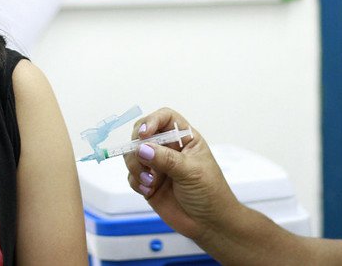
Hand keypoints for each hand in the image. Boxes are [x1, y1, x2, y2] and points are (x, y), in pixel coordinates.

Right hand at [124, 108, 241, 242]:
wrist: (209, 224)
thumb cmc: (210, 193)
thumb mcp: (191, 172)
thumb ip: (166, 159)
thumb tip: (142, 148)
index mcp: (184, 138)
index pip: (164, 117)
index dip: (151, 121)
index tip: (143, 134)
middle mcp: (168, 148)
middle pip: (141, 133)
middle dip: (137, 145)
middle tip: (142, 160)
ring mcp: (156, 165)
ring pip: (133, 154)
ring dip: (135, 166)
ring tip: (149, 182)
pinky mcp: (148, 182)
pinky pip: (131, 175)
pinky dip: (136, 182)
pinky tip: (148, 191)